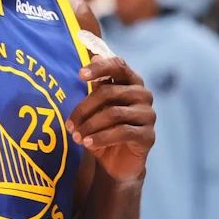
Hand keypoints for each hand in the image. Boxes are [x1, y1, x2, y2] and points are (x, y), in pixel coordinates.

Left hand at [66, 54, 155, 180]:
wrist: (117, 164)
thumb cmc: (105, 130)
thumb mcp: (96, 107)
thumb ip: (97, 84)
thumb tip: (94, 55)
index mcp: (131, 82)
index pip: (118, 66)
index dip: (99, 68)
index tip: (80, 75)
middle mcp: (143, 95)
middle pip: (109, 92)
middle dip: (84, 108)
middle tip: (69, 124)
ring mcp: (148, 115)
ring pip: (114, 113)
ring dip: (90, 125)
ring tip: (76, 137)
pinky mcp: (148, 136)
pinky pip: (122, 132)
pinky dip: (101, 137)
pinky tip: (88, 143)